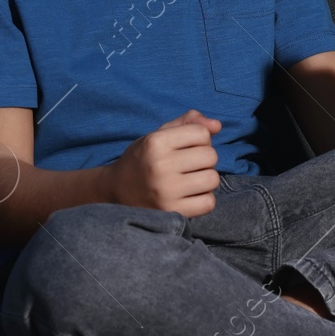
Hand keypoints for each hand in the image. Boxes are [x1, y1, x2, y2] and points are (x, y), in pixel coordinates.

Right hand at [105, 109, 221, 217]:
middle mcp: (160, 166)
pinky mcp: (172, 212)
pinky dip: (204, 199)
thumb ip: (188, 123)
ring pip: (212, 179)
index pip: (202, 133)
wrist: (116, 191)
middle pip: (210, 156)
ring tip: (191, 180)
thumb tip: (218, 125)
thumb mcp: (158, 135)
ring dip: (206, 179)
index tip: (187, 147)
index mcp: (156, 142)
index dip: (200, 139)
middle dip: (205, 159)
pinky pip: (209, 203)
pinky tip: (190, 195)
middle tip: (189, 165)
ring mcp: (166, 191)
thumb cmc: (143, 159)